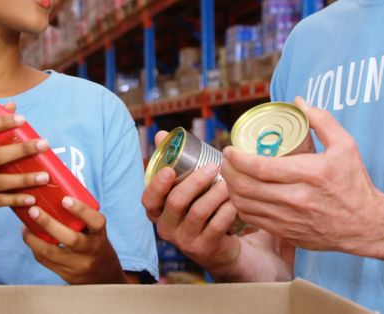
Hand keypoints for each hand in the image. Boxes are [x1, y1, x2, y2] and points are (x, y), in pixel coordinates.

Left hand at [21, 197, 127, 283]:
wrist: (100, 274)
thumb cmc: (93, 241)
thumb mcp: (94, 229)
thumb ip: (80, 214)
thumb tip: (55, 186)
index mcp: (99, 235)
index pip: (95, 222)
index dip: (81, 210)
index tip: (65, 199)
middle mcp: (90, 251)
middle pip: (71, 239)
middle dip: (49, 224)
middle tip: (33, 210)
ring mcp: (77, 265)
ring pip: (51, 253)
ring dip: (34, 237)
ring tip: (25, 223)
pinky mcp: (64, 274)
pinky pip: (44, 260)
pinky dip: (34, 246)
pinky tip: (29, 235)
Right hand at [140, 130, 242, 277]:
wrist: (219, 245)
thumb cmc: (198, 208)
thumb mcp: (184, 187)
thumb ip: (172, 161)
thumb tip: (160, 134)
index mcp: (157, 211)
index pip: (148, 199)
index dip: (157, 185)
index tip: (170, 170)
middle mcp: (166, 227)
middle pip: (176, 202)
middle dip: (196, 181)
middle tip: (214, 167)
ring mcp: (184, 241)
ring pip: (199, 212)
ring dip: (216, 193)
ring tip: (229, 182)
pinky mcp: (205, 248)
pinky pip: (217, 225)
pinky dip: (228, 210)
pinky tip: (236, 201)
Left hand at [222, 97, 383, 255]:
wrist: (367, 224)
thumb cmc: (355, 183)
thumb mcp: (346, 146)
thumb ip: (322, 120)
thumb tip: (299, 101)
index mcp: (310, 175)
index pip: (261, 168)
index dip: (238, 158)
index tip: (229, 149)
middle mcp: (297, 199)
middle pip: (247, 187)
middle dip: (229, 171)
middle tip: (225, 160)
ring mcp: (290, 220)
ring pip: (246, 205)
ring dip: (231, 189)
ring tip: (230, 175)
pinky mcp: (288, 234)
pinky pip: (254, 220)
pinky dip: (241, 206)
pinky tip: (241, 195)